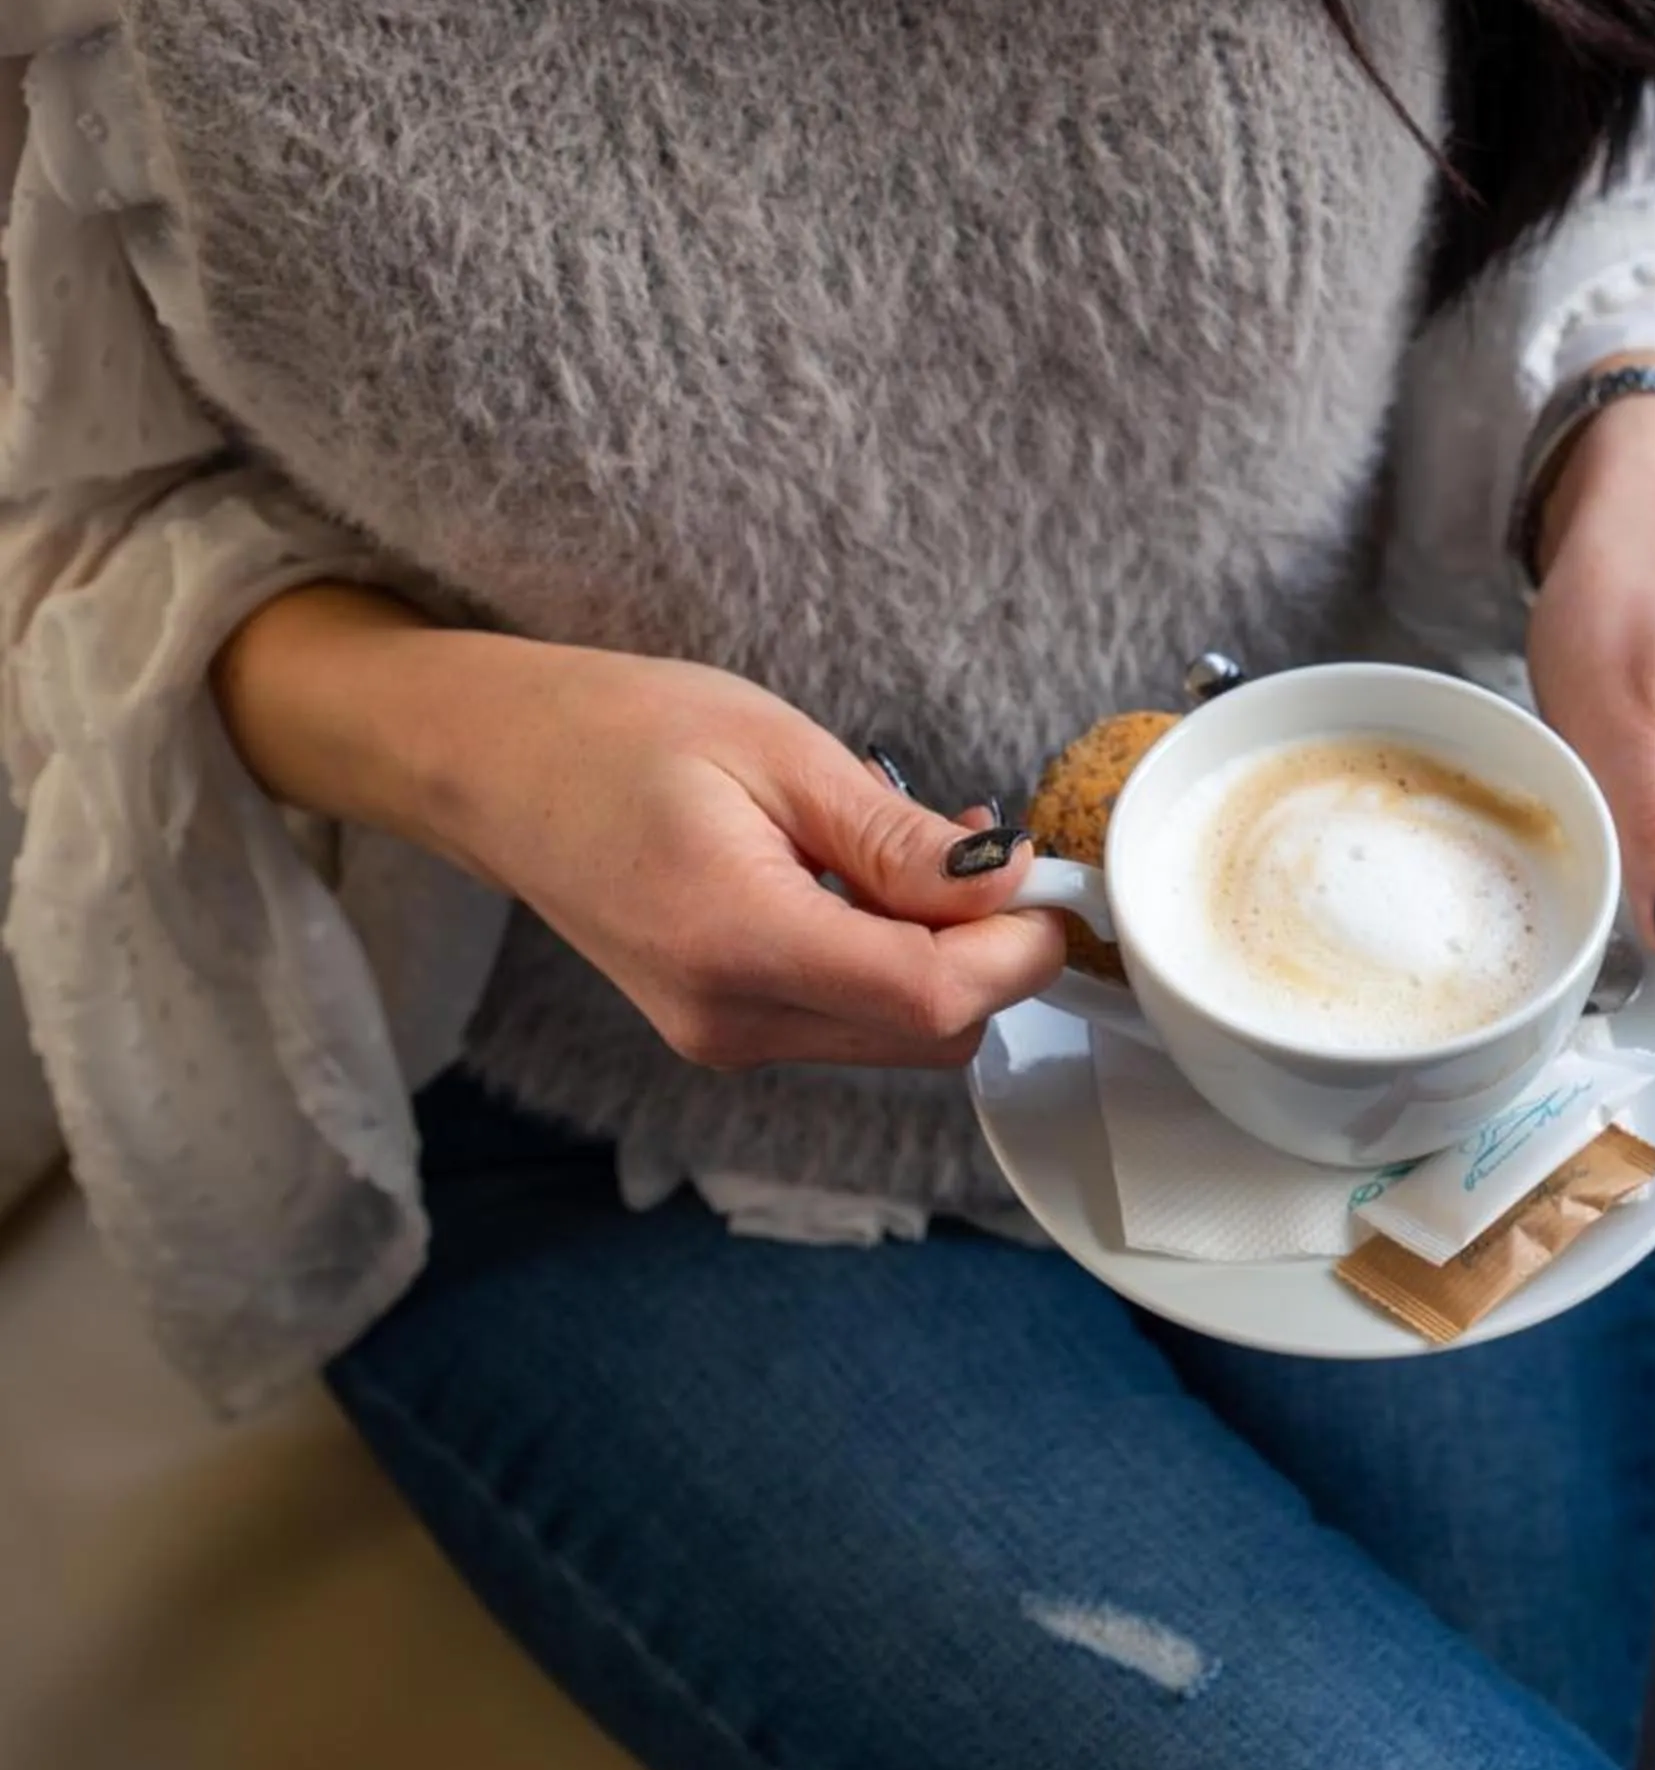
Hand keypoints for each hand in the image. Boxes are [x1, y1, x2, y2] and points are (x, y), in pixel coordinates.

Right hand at [216, 589, 1063, 1069]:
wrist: (487, 764)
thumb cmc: (614, 732)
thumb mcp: (779, 753)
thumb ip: (896, 839)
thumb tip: (1007, 885)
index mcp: (740, 943)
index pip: (936, 998)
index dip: (1019, 949)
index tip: (1051, 882)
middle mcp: (731, 1018)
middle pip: (932, 1035)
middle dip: (989, 955)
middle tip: (991, 850)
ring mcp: (721, 1037)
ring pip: (898, 1036)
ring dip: (942, 959)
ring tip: (922, 851)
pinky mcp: (721, 1030)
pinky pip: (848, 1020)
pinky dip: (889, 964)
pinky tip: (874, 886)